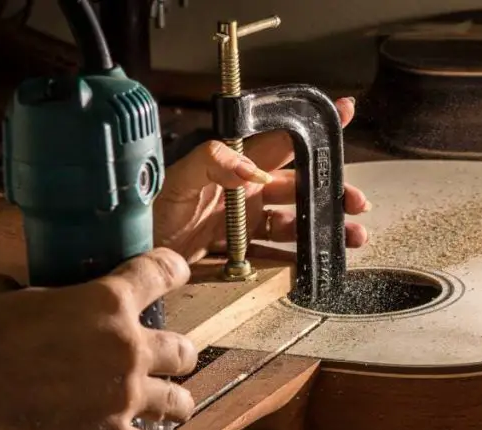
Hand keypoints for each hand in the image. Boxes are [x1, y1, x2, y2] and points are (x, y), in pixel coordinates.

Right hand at [0, 248, 198, 429]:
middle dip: (176, 356)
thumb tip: (18, 290)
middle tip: (168, 362)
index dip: (173, 270)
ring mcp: (124, 398)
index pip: (159, 273)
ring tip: (173, 409)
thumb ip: (25, 289)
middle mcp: (127, 348)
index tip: (179, 272)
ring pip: (179, 401)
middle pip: (182, 350)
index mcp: (105, 302)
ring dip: (175, 404)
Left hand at [153, 97, 369, 261]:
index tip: (342, 113)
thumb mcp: (175, 181)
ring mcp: (244, 226)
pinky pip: (277, 258)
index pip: (281, 142)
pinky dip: (299, 262)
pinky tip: (316, 264)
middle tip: (354, 201)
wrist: (127, 256)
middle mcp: (244, 195)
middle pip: (299, 188)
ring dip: (325, 230)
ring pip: (296, 224)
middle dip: (331, 192)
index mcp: (235, 169)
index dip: (313, 128)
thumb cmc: (144, 214)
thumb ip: (211, 163)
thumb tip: (251, 167)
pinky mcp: (240, 256)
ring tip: (349, 237)